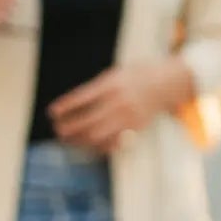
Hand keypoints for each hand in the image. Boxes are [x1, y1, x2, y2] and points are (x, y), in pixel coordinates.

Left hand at [48, 61, 189, 151]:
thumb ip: (96, 88)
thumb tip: (73, 104)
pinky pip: (113, 142)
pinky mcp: (135, 127)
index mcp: (111, 85)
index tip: (53, 113)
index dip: (65, 107)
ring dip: (81, 139)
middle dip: (70, 127)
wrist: (167, 83)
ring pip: (99, 135)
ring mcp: (128, 116)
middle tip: (58, 130)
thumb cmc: (138, 76)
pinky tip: (89, 145)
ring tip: (69, 140)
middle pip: (88, 120)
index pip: (82, 98)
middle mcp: (118, 102)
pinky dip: (98, 146)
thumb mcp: (115, 74)